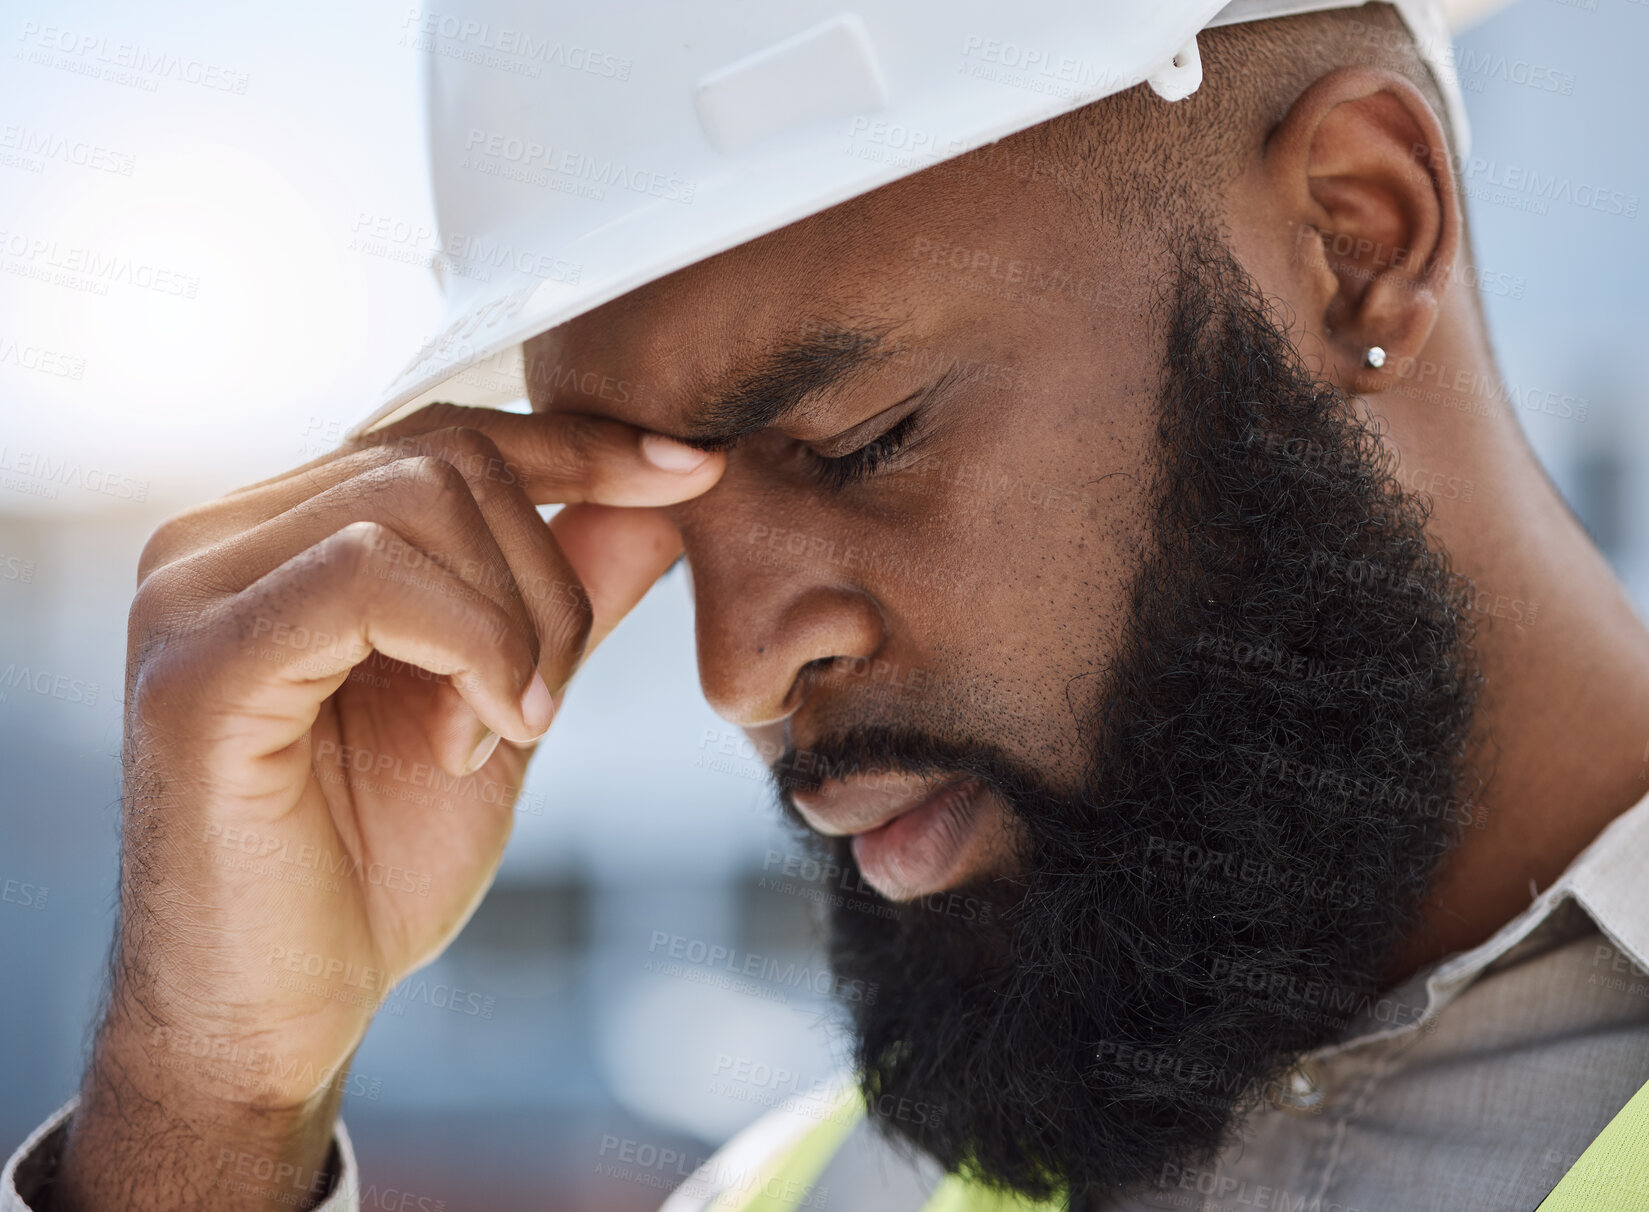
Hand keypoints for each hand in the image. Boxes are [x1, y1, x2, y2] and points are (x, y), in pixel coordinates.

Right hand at [58, 403, 722, 1210]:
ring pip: (418, 500)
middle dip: (548, 576)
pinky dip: (468, 646)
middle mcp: (220, 541)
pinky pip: (371, 575)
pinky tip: (474, 734)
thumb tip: (664, 492)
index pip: (446, 435)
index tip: (693, 470)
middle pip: (447, 457)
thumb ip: (570, 593)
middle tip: (543, 700)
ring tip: (499, 729)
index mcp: (282, 538)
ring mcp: (193, 591)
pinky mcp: (197, 665)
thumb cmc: (377, 863)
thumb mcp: (510, 702)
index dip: (580, 445)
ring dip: (510, 625)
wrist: (284, 1010)